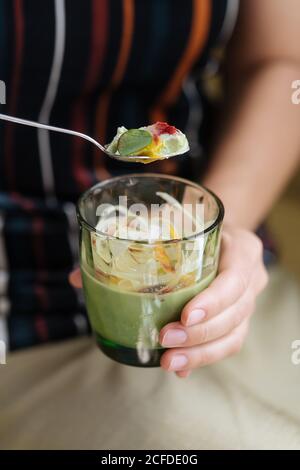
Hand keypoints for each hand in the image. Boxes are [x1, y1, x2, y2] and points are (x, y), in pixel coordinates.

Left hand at [69, 227, 267, 377]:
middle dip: (201, 333)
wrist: (213, 230)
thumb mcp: (167, 219)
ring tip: (169, 362)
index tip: (185, 315)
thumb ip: (129, 239)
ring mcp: (246, 302)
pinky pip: (227, 343)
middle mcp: (251, 278)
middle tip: (165, 341)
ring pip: (234, 336)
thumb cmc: (190, 224)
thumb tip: (79, 278)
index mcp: (241, 249)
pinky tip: (180, 368)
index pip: (236, 278)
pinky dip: (203, 357)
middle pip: (237, 314)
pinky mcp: (236, 319)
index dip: (215, 300)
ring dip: (201, 353)